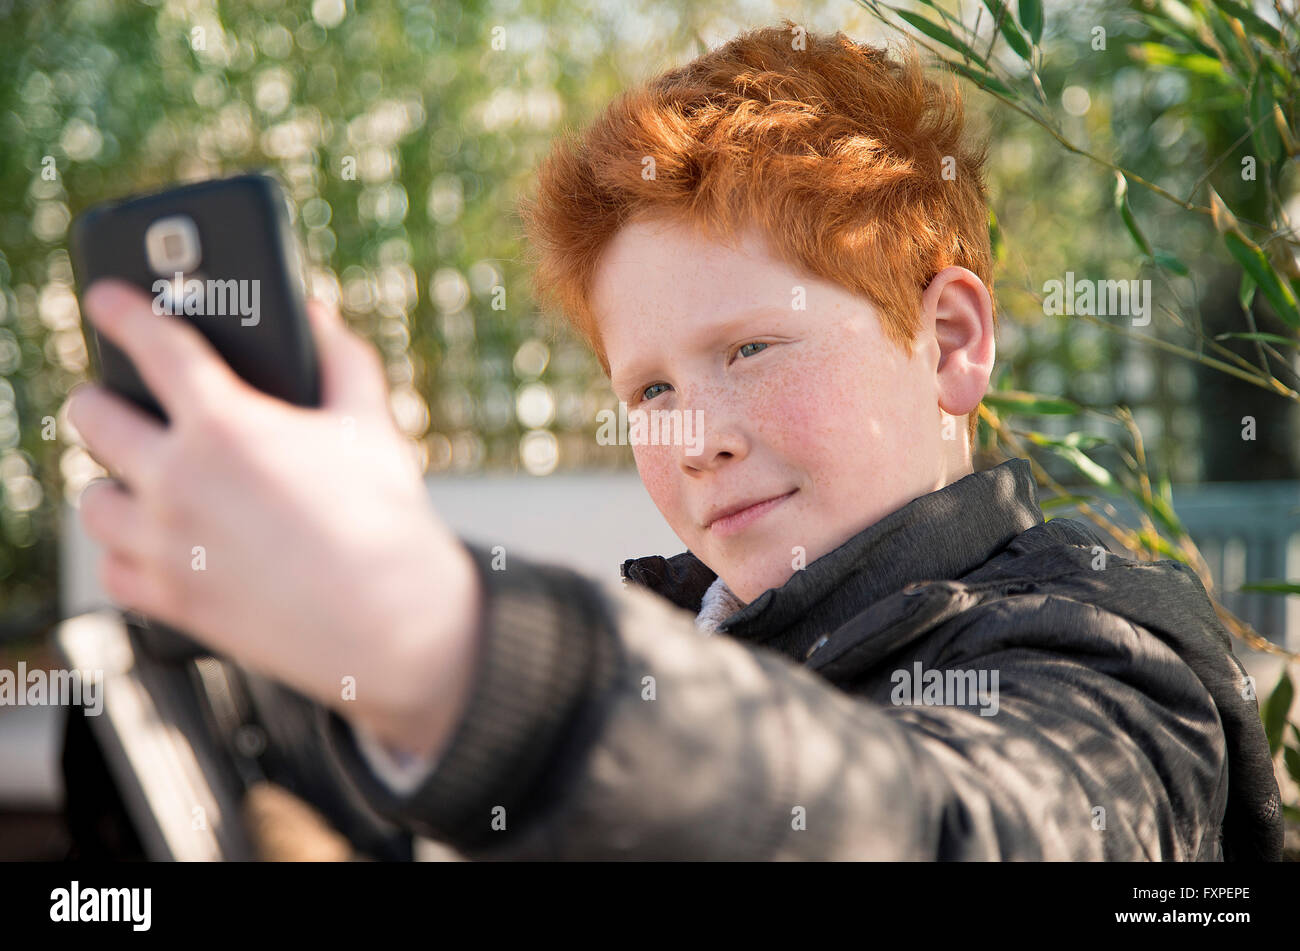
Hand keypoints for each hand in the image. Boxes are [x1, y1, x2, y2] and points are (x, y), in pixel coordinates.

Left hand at [66, 280, 481, 757]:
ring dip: (113, 483)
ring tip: (141, 481)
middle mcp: (179, 481)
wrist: (392, 623)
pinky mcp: (169, 600)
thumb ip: (340, 356)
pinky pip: (112, 567)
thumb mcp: (372, 423)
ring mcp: (166, 545)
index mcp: (226, 424)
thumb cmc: (386, 520)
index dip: (122, 310)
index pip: (153, 346)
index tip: (106, 298)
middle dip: (102, 399)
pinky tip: (158, 544)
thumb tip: (315, 314)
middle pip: (92, 418)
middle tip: (119, 402)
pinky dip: (128, 553)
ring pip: (91, 500)